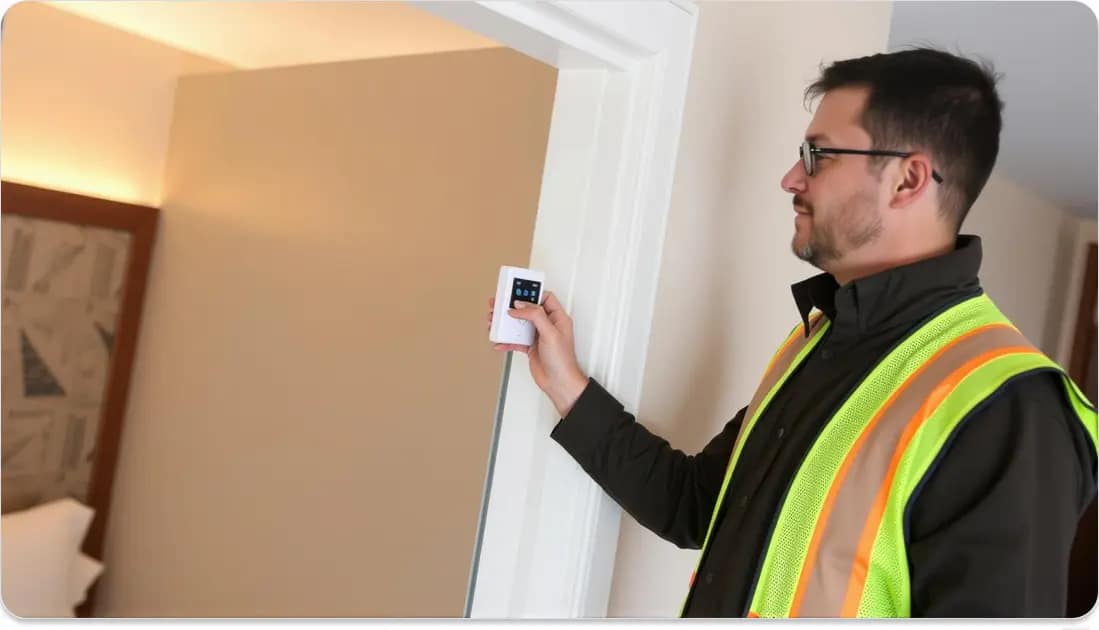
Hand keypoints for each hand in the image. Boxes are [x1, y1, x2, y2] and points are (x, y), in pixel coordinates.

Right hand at [486, 292, 588, 415]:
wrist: (559, 383)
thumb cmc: (563, 361)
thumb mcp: (550, 333)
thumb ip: (535, 316)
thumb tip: (521, 306)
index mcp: (557, 317)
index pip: (544, 298)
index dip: (531, 294)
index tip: (516, 291)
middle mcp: (547, 325)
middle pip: (527, 309)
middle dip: (512, 306)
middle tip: (499, 303)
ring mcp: (538, 336)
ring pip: (518, 324)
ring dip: (505, 323)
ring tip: (494, 320)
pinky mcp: (530, 347)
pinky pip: (515, 340)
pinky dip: (506, 340)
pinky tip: (499, 341)